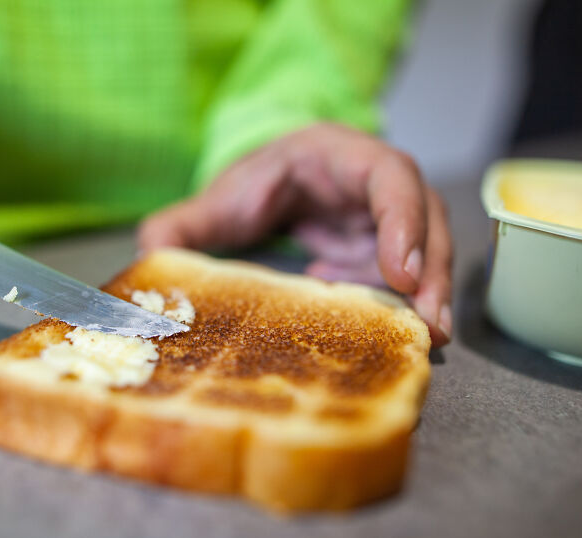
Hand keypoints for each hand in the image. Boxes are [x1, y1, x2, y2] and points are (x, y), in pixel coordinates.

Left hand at [139, 122, 452, 346]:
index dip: (402, 219)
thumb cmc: (251, 186)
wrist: (269, 190)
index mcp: (339, 154)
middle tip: (429, 324)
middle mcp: (376, 184)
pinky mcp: (387, 254)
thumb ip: (182, 226)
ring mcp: (388, 220)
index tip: (401, 271)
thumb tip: (149, 261)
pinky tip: (398, 337)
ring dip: (431, 294)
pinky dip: (408, 306)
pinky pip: (410, 278)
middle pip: (426, 215)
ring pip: (429, 248)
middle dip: (432, 269)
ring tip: (426, 339)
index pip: (389, 174)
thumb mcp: (218, 201)